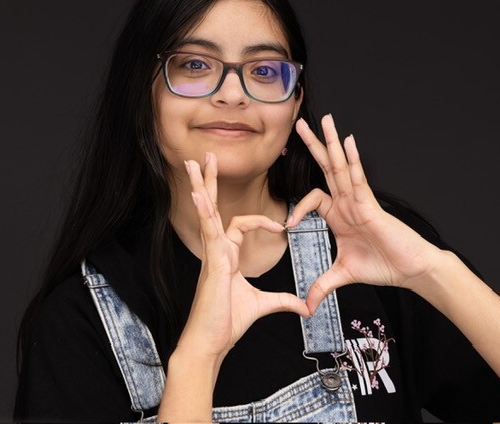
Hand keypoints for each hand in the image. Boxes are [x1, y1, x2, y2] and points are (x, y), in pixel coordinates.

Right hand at [179, 152, 309, 360]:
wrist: (210, 342)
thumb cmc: (227, 323)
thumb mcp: (263, 305)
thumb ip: (284, 301)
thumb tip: (305, 306)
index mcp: (227, 255)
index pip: (240, 225)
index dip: (262, 221)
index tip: (281, 227)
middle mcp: (216, 249)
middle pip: (213, 207)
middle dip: (209, 181)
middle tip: (206, 156)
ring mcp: (211, 253)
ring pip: (206, 211)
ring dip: (200, 185)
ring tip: (194, 162)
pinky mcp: (212, 260)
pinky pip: (208, 230)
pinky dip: (203, 211)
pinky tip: (198, 193)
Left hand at [287, 115, 442, 312]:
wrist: (409, 270)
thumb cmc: (382, 266)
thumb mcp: (342, 275)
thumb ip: (322, 285)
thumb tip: (306, 307)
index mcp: (339, 215)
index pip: (312, 199)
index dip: (296, 209)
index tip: (287, 227)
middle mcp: (347, 203)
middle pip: (326, 169)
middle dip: (313, 146)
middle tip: (299, 124)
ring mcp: (359, 201)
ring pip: (341, 167)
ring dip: (332, 143)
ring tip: (325, 120)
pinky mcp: (371, 205)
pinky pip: (358, 179)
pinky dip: (353, 159)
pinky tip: (348, 141)